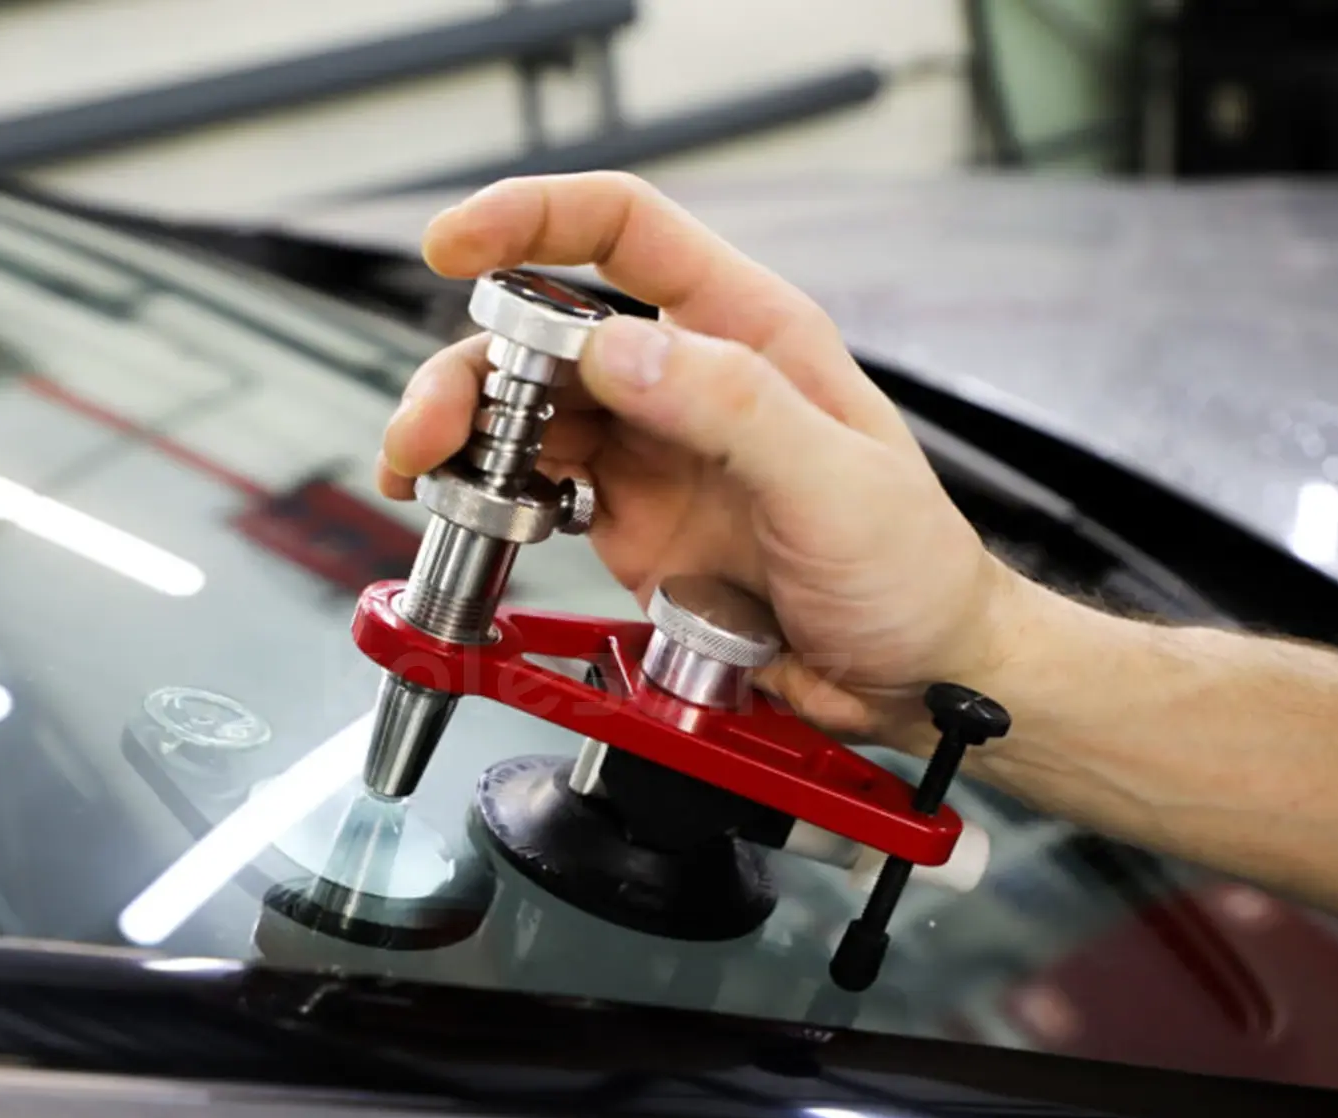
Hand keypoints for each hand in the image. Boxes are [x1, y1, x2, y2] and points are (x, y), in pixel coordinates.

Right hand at [379, 172, 1030, 747]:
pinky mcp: (627, 523)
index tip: (457, 245)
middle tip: (429, 431)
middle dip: (470, 371)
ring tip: (424, 476)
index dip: (534, 218)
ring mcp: (651, 453)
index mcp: (747, 334)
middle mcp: (687, 381)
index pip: (626, 233)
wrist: (912, 679)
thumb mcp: (836, 483)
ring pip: (525, 415)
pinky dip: (487, 498)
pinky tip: (469, 515)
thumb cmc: (910, 570)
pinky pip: (533, 490)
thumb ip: (731, 408)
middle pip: (544, 336)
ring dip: (463, 439)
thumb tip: (615, 351)